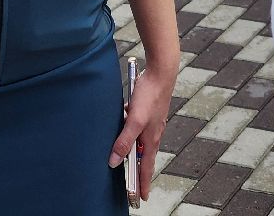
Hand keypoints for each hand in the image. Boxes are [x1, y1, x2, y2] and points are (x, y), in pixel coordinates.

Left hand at [110, 59, 175, 200]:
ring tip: (130, 166)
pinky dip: (133, 139)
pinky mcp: (148, 115)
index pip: (146, 169)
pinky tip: (126, 134)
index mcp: (151, 140)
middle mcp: (152, 135)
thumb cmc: (149, 96)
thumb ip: (124, 141)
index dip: (142, 184)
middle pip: (144, 159)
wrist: (161, 73)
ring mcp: (151, 125)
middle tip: (135, 188)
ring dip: (136, 157)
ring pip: (141, 146)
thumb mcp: (133, 120)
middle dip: (139, 174)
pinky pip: (139, 132)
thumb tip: (113, 161)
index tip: (141, 199)